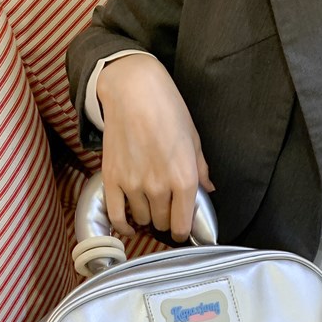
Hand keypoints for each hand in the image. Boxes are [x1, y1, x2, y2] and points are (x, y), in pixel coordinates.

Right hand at [97, 54, 213, 241]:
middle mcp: (159, 187)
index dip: (183, 231)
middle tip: (165, 210)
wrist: (133, 90)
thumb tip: (209, 190)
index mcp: (184, 179)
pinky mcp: (112, 180)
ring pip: (142, 219)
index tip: (181, 228)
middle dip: (166, 220)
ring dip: (146, 217)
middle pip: (162, 223)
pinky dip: (123, 226)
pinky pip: (116, 217)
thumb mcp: (193, 139)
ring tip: (148, 206)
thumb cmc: (168, 110)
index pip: (183, 225)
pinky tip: (129, 227)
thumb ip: (201, 170)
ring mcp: (133, 185)